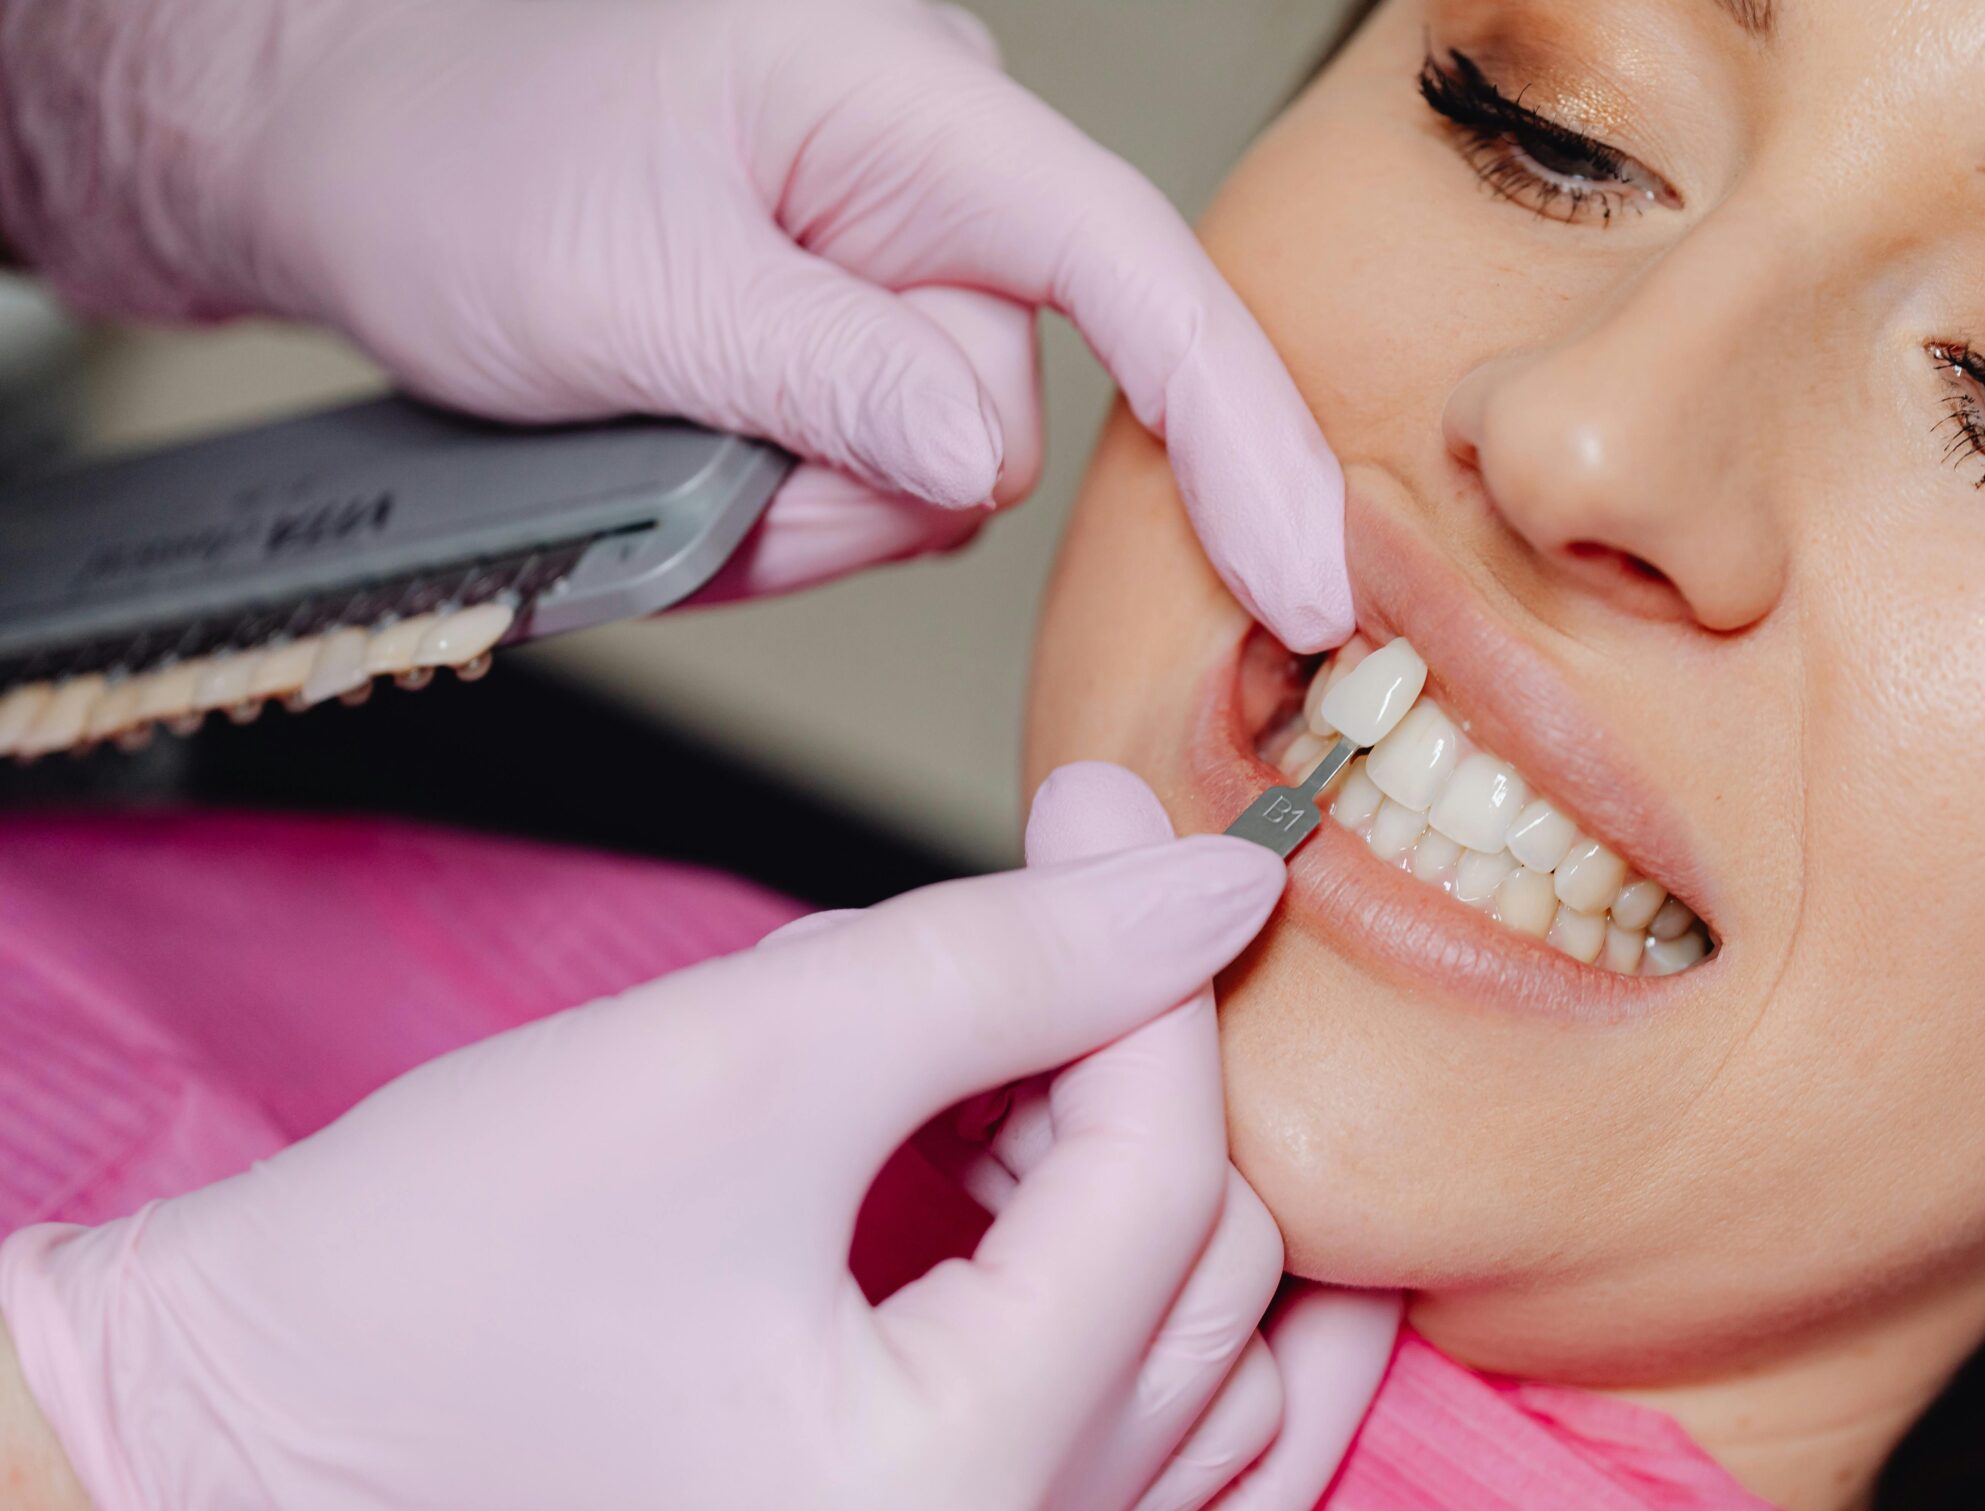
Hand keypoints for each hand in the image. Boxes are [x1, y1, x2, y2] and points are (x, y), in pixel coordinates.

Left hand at [0, 0, 1351, 645]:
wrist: (339, 141)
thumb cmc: (450, 148)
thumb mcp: (622, 280)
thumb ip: (824, 372)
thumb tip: (982, 459)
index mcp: (913, 112)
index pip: (1131, 274)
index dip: (1234, 432)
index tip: (1302, 582)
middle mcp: (940, 182)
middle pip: (1006, 421)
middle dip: (850, 491)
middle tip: (696, 460)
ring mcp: (901, 261)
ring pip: (930, 478)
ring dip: (795, 510)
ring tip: (661, 438)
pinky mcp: (858, 331)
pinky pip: (872, 477)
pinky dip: (777, 508)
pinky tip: (684, 454)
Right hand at [0, 768, 1390, 1510]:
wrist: (256, 1417)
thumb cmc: (448, 1246)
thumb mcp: (752, 1046)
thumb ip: (1017, 958)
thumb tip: (1217, 892)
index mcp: (945, 1499)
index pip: (1161, 1192)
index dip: (1150, 982)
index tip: (1114, 829)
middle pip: (1208, 1294)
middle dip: (1136, 1086)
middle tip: (1035, 941)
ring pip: (1219, 1407)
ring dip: (1152, 1213)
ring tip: (1012, 1088)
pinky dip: (1157, 1356)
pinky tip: (1086, 1217)